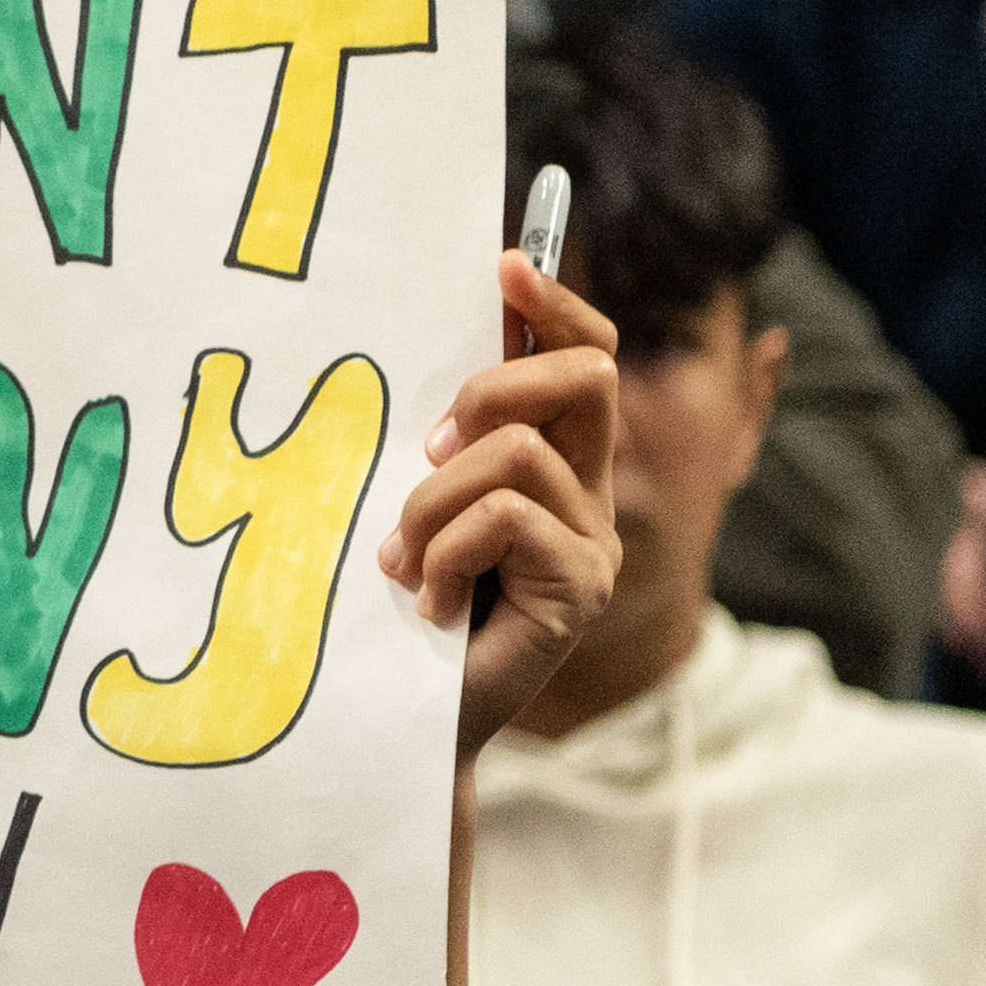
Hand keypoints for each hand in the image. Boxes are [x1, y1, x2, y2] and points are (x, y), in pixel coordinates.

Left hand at [381, 254, 620, 760]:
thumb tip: (442, 338)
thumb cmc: (394, 608)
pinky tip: (427, 602)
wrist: (400, 719)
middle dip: (491, 388)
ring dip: (433, 500)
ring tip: (402, 561)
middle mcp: (588, 495)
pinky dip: (444, 550)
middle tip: (428, 451)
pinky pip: (504, 518)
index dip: (553, 304)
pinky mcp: (578, 589)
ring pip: (517, 453)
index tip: (502, 266)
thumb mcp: (415, 500)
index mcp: (554, 461)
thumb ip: (440, 437)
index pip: (584, 355)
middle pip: (587, 377)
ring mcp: (591, 543)